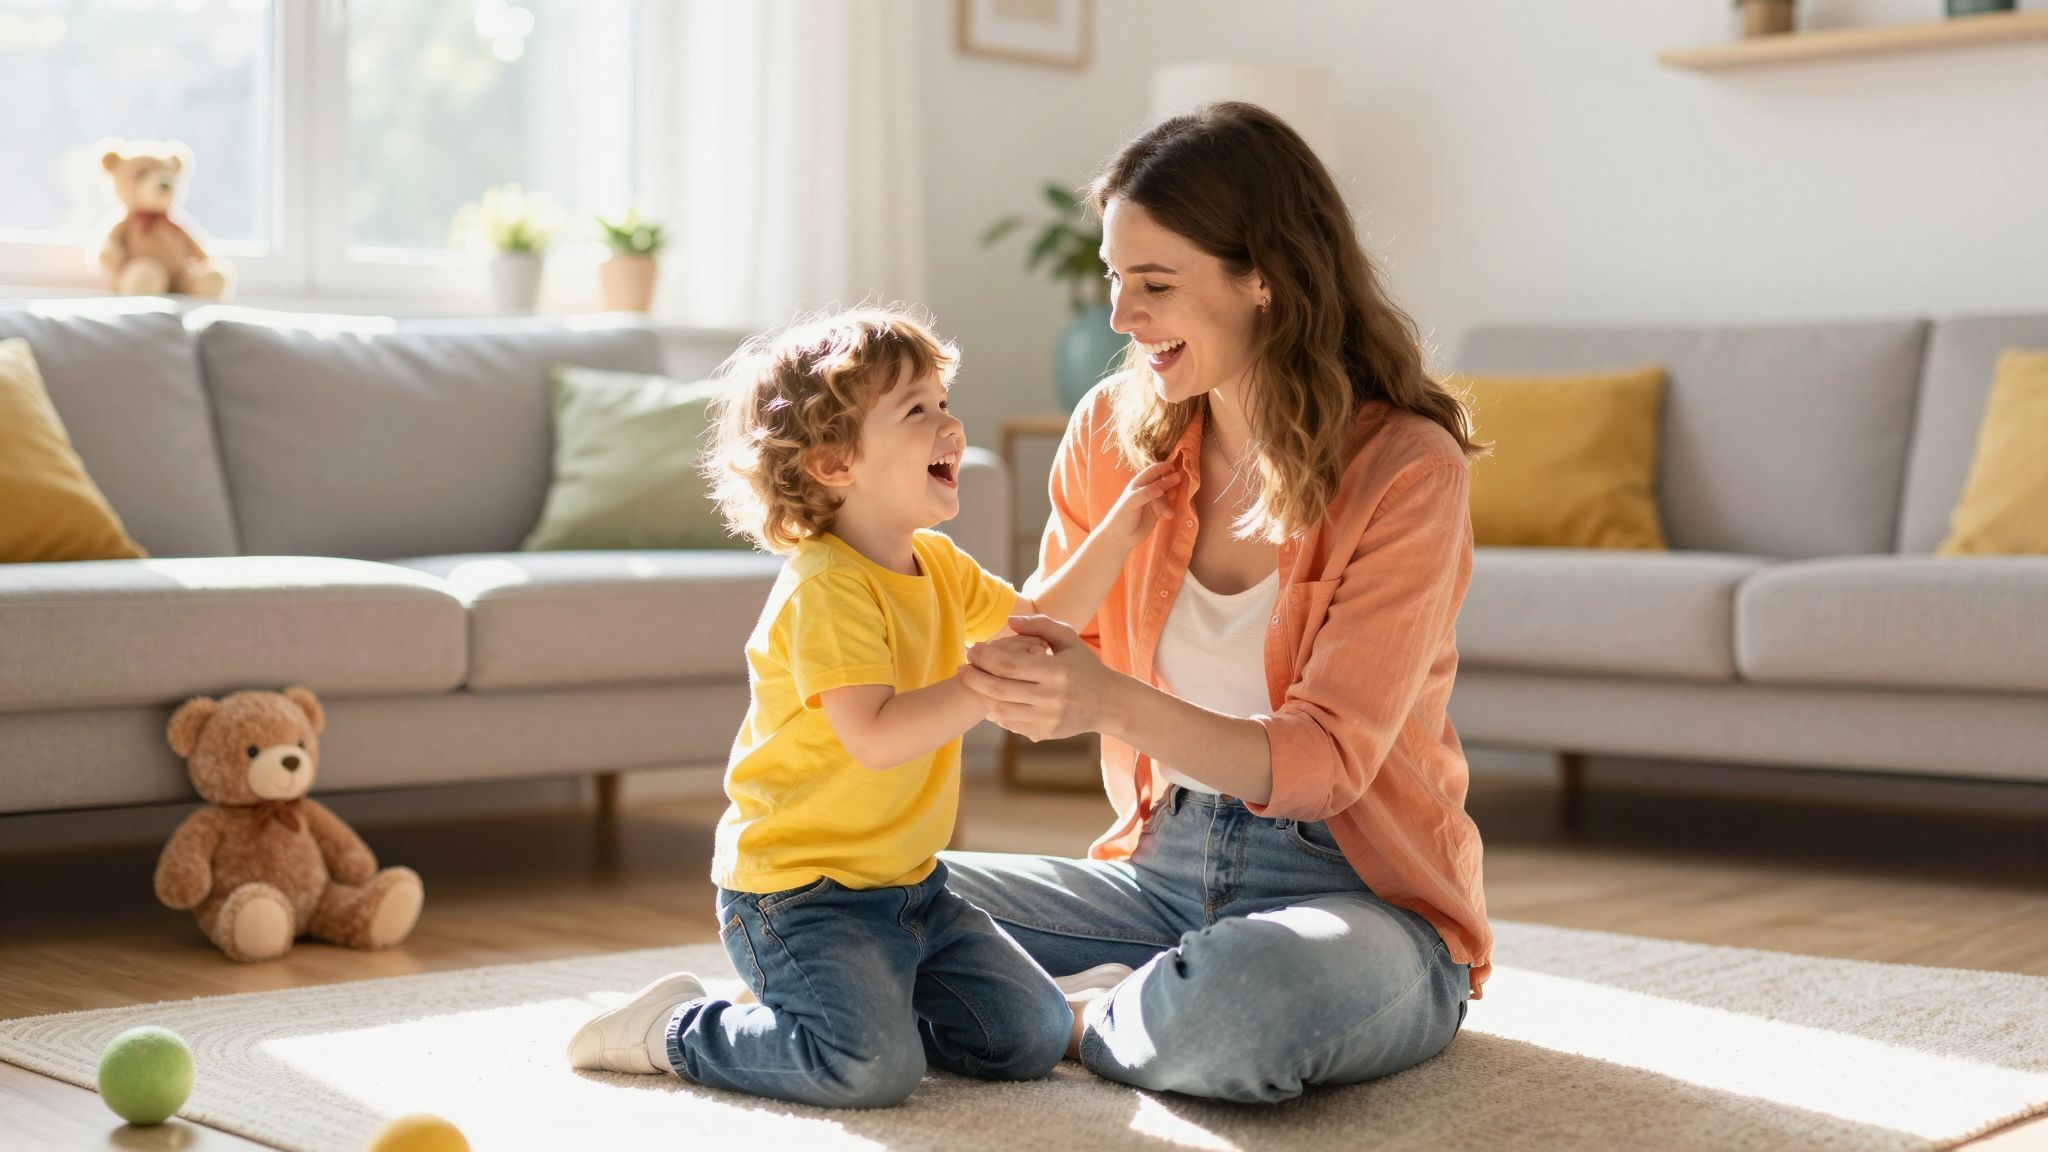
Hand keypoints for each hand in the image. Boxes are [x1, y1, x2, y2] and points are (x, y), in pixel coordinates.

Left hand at [960, 615, 1116, 741]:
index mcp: (1056, 671)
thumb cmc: (1085, 666)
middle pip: (999, 688)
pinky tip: (989, 699)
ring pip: (1001, 709)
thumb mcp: (1069, 638)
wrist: (1108, 703)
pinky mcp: (1045, 732)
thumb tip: (1010, 622)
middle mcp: (1050, 697)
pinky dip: (995, 712)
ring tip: (971, 682)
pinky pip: (1010, 723)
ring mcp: (1047, 718)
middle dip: (974, 677)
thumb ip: (1040, 625)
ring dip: (981, 695)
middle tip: (961, 667)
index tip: (972, 649)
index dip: (986, 657)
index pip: (1010, 665)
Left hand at [1099, 460, 1181, 551]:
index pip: (1154, 470)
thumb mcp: (1132, 502)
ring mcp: (1153, 501)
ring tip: (1172, 498)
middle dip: (1171, 480)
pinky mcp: (1157, 512)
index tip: (1175, 468)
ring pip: (1167, 494)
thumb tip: (1162, 487)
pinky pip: (1168, 506)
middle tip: (1180, 480)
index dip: (1164, 467)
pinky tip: (1169, 515)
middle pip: (1163, 480)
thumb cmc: (1121, 516)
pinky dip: (1170, 509)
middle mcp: (1147, 490)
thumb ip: (1146, 493)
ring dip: (1172, 495)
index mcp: (1139, 483)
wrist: (1120, 538)